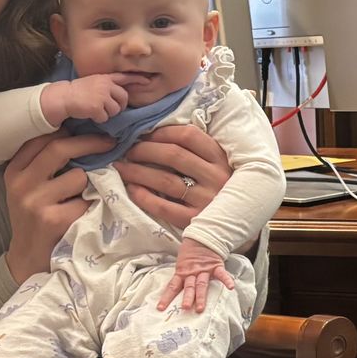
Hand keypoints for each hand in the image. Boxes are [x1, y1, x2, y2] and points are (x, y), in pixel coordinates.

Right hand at [2, 131, 113, 282]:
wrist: (29, 258)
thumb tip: (80, 132)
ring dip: (89, 185)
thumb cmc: (36, 217)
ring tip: (81, 198)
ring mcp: (35, 202)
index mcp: (15, 170)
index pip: (41, 138)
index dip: (69, 129)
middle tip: (110, 143)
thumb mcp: (30, 187)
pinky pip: (84, 201)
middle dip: (90, 143)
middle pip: (59, 148)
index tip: (90, 128)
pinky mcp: (52, 220)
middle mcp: (21, 183)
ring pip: (78, 176)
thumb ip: (45, 163)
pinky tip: (81, 216)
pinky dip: (89, 207)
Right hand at [42, 74, 132, 124]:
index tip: (148, 81)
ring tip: (97, 110)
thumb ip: (108, 85)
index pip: (125, 77)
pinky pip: (105, 118)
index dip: (137, 79)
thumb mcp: (94, 82)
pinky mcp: (97, 106)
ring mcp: (101, 95)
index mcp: (105, 78)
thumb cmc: (79, 92)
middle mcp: (105, 85)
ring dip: (108, 114)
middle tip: (110, 109)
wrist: (63, 97)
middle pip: (123, 98)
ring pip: (116, 110)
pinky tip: (91, 114)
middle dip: (120, 106)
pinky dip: (99, 119)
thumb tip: (122, 94)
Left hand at [113, 124, 232, 228]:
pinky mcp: (195, 221)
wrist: (234, 225)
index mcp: (221, 158)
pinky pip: (164, 207)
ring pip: (165, 180)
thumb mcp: (216, 165)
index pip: (189, 135)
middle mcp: (216, 177)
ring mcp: (207, 200)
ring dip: (138, 172)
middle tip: (127, 151)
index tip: (143, 134)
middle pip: (173, 155)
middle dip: (144, 150)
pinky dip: (144, 197)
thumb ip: (195, 150)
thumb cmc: (219, 188)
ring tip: (122, 167)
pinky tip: (132, 189)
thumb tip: (154, 134)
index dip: (161, 132)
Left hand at [157, 239, 236, 312]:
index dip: (166, 297)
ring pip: (202, 284)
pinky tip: (230, 287)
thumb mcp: (182, 264)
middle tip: (185, 308)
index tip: (160, 308)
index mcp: (182, 273)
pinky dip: (226, 280)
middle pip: (189, 287)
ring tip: (200, 308)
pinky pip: (221, 274)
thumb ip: (179, 277)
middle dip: (187, 298)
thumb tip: (169, 292)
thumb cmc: (190, 254)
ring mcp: (204, 270)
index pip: (172, 286)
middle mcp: (192, 273)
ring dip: (201, 296)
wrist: (201, 238)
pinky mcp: (215, 266)